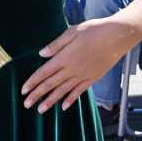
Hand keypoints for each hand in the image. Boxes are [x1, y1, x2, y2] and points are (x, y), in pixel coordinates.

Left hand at [22, 15, 136, 112]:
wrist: (118, 36)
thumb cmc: (95, 30)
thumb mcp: (73, 31)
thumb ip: (56, 44)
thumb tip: (41, 54)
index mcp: (64, 57)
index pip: (44, 72)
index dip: (32, 82)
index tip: (23, 90)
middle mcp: (72, 69)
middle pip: (51, 84)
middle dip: (37, 95)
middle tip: (26, 104)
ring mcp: (83, 75)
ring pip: (63, 91)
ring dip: (51, 101)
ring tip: (41, 110)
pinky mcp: (93, 78)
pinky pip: (79, 91)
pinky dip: (71, 99)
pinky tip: (64, 106)